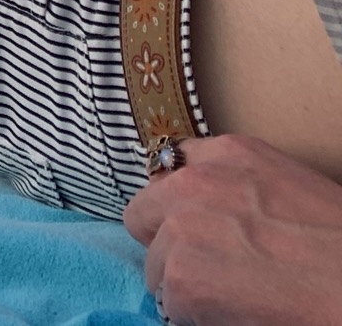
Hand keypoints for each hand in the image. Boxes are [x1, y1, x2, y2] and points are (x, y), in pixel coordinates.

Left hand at [124, 134, 341, 324]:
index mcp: (230, 154)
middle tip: (205, 267)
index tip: (194, 224)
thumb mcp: (289, 189)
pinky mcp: (180, 278)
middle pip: (142, 213)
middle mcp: (195, 183)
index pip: (171, 169)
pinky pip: (170, 304)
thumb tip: (209, 213)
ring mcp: (182, 229)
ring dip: (183, 284)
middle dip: (164, 241)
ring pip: (155, 265)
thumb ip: (238, 189)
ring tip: (236, 294)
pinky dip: (195, 315)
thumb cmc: (341, 245)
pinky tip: (237, 312)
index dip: (178, 204)